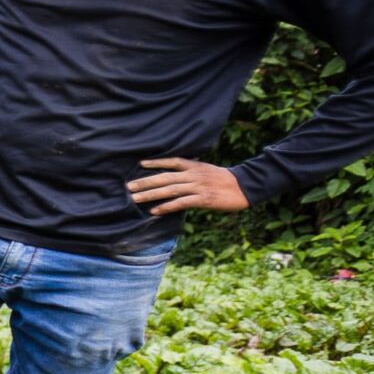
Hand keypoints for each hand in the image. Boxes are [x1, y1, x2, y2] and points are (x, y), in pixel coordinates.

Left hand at [127, 158, 247, 216]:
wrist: (245, 187)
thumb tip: (176, 176)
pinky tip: (154, 211)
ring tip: (135, 199)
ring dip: (150, 195)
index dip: (156, 162)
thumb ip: (192, 172)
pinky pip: (181, 203)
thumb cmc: (225, 180)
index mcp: (195, 166)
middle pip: (165, 177)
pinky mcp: (203, 199)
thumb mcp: (207, 170)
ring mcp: (198, 187)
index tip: (140, 164)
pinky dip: (166, 207)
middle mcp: (194, 175)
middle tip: (129, 186)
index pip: (172, 161)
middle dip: (145, 182)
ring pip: (170, 190)